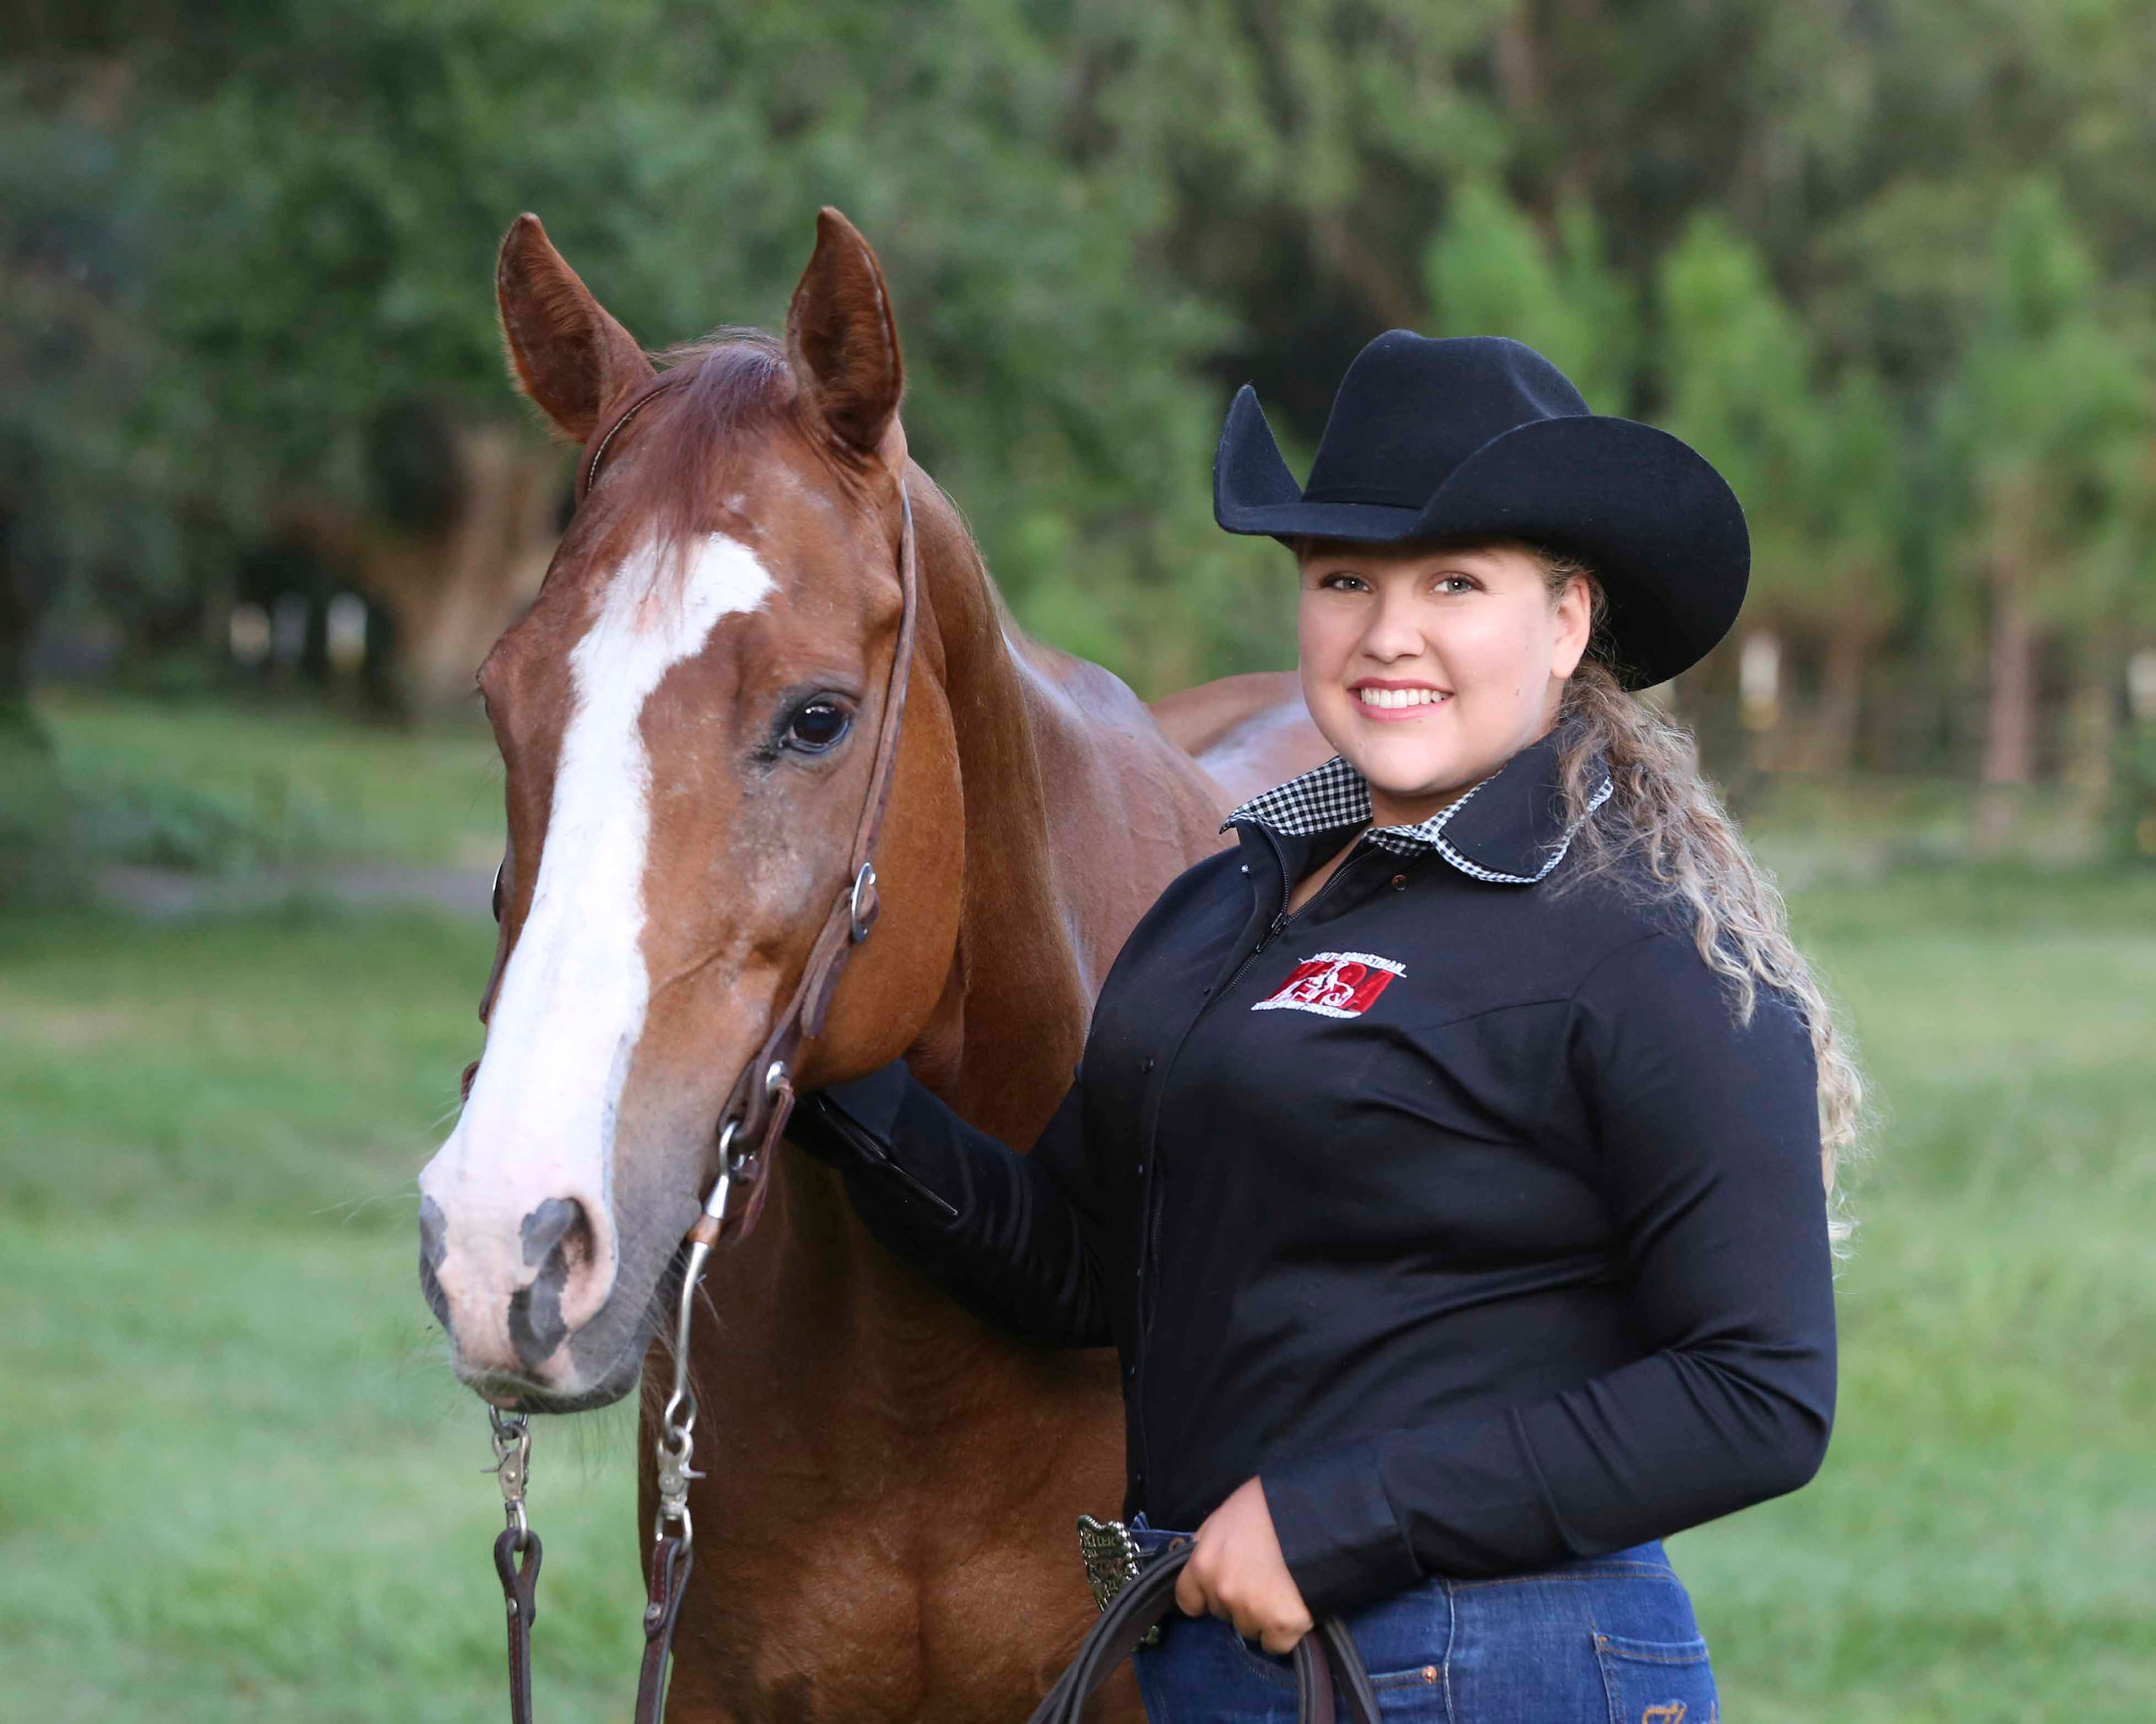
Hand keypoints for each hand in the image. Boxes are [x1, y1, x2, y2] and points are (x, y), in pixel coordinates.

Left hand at [1173, 1476, 1313, 1653]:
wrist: (1319, 1517)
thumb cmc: (1271, 1506)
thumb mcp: (1227, 1513)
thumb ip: (1209, 1541)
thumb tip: (1200, 1554)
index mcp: (1204, 1563)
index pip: (1188, 1599)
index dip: (1204, 1595)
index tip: (1218, 1590)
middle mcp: (1222, 1592)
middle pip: (1222, 1613)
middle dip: (1238, 1600)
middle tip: (1262, 1577)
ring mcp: (1252, 1612)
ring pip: (1248, 1629)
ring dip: (1261, 1616)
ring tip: (1282, 1588)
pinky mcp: (1282, 1627)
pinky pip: (1275, 1644)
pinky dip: (1284, 1633)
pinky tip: (1294, 1607)